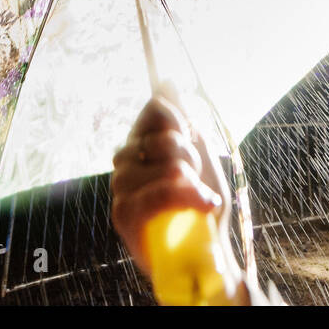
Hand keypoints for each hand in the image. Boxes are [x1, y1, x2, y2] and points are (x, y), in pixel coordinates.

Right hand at [110, 93, 234, 281]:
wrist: (205, 247)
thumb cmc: (200, 201)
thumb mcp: (200, 155)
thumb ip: (182, 120)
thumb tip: (166, 81)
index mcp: (142, 142)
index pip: (155, 109)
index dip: (178, 120)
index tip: (191, 138)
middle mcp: (126, 162)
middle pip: (161, 138)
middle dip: (189, 155)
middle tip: (195, 175)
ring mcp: (122, 189)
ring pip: (163, 167)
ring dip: (191, 181)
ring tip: (199, 195)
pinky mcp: (124, 216)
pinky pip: (157, 194)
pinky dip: (186, 197)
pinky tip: (203, 203)